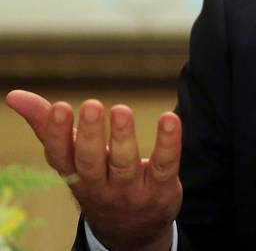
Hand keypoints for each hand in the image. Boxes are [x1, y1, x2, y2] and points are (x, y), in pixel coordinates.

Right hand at [5, 90, 181, 250]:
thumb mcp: (72, 158)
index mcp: (74, 175)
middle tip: (91, 104)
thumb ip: (47, 126)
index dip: (57, 133)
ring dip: (123, 138)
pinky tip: (169, 119)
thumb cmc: (96, 180)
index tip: (58, 106)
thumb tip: (14, 95)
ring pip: (124, 164)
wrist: (130, 231)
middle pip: (90, 162)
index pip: (60, 156)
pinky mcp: (160, 189)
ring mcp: (129, 190)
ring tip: (121, 110)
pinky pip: (164, 165)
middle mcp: (99, 185)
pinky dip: (168, 144)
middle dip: (89, 135)